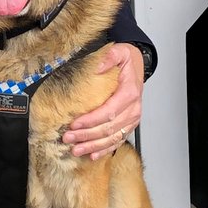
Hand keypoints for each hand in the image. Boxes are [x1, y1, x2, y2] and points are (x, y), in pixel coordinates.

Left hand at [63, 43, 143, 160]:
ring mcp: (132, 119)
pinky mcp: (129, 125)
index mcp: (129, 93)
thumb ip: (109, 57)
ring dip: (94, 146)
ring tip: (76, 150)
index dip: (90, 121)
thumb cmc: (127, 62)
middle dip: (87, 136)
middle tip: (68, 139)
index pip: (108, 112)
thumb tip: (97, 67)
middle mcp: (133, 109)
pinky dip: (106, 149)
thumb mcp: (120, 52)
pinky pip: (118, 140)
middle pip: (108, 128)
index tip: (74, 124)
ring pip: (113, 138)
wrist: (138, 66)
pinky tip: (93, 155)